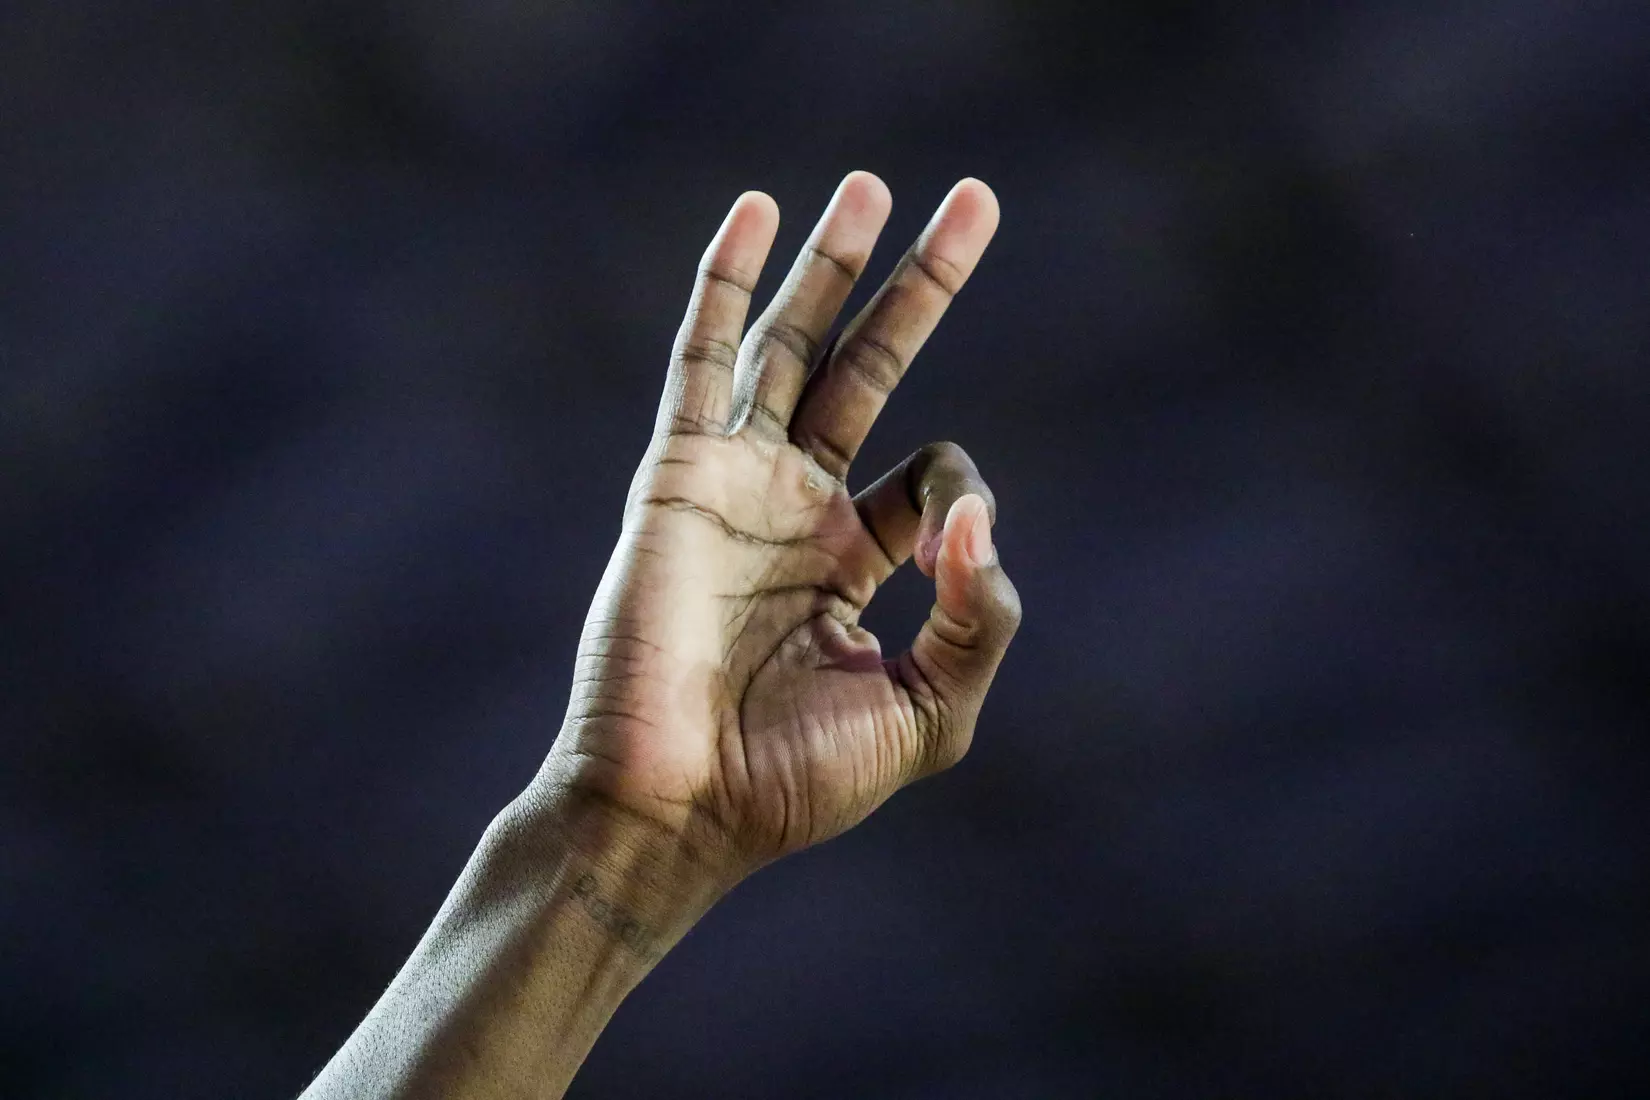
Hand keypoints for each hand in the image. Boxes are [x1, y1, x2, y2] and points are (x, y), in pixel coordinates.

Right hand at [541, 172, 1020, 880]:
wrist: (673, 811)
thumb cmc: (792, 783)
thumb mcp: (928, 713)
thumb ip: (977, 618)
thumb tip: (975, 510)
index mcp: (851, 562)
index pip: (928, 475)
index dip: (960, 489)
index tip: (954, 545)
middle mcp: (794, 508)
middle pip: (868, 368)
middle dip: (920, 287)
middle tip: (975, 198)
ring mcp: (734, 482)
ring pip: (789, 344)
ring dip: (831, 262)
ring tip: (873, 183)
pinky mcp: (678, 474)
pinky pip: (702, 358)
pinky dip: (725, 285)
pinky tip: (754, 211)